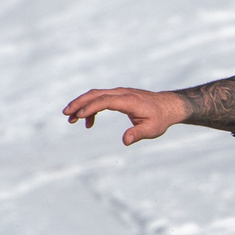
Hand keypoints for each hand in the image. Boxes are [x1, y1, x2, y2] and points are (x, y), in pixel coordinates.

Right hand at [63, 87, 189, 144]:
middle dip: (79, 103)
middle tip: (66, 114)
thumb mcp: (152, 129)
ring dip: (81, 105)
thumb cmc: (160, 119)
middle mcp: (122, 93)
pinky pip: (100, 99)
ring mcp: (119, 93)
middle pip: (95, 94)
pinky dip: (91, 108)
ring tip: (71, 119)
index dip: (91, 107)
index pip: (105, 100)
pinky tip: (88, 123)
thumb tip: (125, 141)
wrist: (168, 106)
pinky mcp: (118, 96)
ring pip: (95, 95)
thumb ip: (138, 134)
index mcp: (129, 101)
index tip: (79, 116)